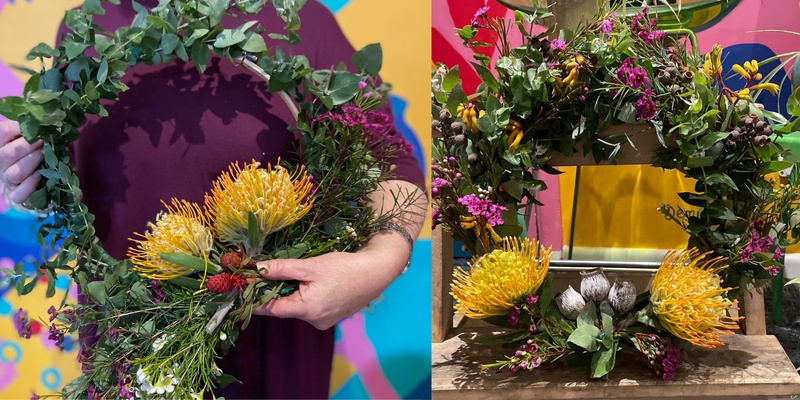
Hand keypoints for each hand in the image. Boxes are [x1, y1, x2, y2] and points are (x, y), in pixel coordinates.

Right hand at [0, 120, 42, 204]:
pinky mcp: (16, 194)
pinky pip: (20, 193)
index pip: (3, 131)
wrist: (32, 180)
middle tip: (44, 141)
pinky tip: (41, 175)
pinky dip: (31, 184)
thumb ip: (37, 131)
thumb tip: (53, 123)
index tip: (36, 126)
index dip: (19, 127)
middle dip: (29, 146)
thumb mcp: (32, 139)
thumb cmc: (33, 153)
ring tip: (45, 155)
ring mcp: (7, 180)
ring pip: (15, 173)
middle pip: (8, 153)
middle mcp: (0, 162)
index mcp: (1, 145)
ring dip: (33, 162)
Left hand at [253, 230, 410, 329]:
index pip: (269, 308)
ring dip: (292, 293)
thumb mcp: (310, 266)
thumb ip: (282, 269)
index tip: (239, 287)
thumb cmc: (344, 267)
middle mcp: (313, 321)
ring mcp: (324, 321)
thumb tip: (256, 268)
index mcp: (306, 309)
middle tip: (266, 274)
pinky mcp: (332, 317)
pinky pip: (310, 308)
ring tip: (298, 275)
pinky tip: (316, 282)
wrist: (377, 272)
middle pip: (283, 307)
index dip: (253, 297)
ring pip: (297, 307)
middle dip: (274, 291)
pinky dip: (306, 296)